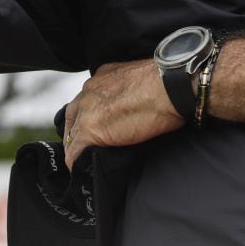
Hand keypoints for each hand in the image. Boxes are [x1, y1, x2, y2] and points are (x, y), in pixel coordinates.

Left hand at [61, 59, 182, 169]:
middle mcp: (91, 89)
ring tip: (82, 160)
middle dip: (76, 130)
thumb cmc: (168, 84)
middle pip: (74, 114)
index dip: (89, 114)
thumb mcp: (141, 80)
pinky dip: (76, 162)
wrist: (172, 87)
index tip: (96, 125)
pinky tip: (80, 169)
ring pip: (73, 133)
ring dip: (77, 147)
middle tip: (81, 145)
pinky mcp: (91, 130)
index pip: (88, 98)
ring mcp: (88, 110)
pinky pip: (76, 151)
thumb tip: (137, 106)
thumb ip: (130, 91)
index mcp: (104, 76)